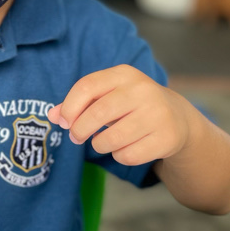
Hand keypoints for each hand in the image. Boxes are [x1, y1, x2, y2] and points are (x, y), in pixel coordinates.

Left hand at [47, 65, 191, 166]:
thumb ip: (78, 103)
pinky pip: (127, 155)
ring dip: (99, 145)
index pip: (87, 86)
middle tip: (76, 137)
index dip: (69, 107)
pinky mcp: (166, 138)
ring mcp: (157, 115)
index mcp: (125, 74)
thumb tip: (51, 116)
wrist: (178, 118)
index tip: (63, 121)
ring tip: (103, 141)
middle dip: (79, 130)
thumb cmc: (132, 106)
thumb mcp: (108, 96)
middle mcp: (143, 91)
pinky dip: (119, 155)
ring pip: (111, 139)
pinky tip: (126, 147)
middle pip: (98, 113)